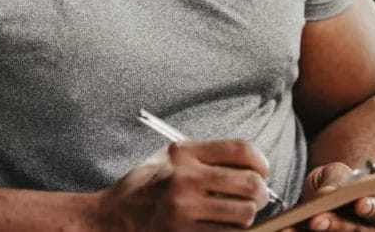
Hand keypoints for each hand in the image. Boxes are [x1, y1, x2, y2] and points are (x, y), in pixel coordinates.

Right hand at [95, 139, 272, 230]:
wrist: (112, 216)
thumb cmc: (146, 186)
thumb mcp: (170, 159)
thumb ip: (206, 158)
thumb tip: (253, 167)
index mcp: (184, 153)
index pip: (241, 150)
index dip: (260, 161)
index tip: (262, 170)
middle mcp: (185, 177)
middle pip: (250, 183)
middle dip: (261, 191)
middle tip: (257, 196)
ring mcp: (184, 208)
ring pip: (245, 213)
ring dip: (247, 215)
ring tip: (236, 213)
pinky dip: (232, 231)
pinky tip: (222, 225)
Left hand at [280, 163, 374, 231]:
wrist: (324, 197)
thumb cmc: (336, 183)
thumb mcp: (337, 173)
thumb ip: (337, 181)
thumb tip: (328, 194)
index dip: (371, 208)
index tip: (360, 204)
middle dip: (335, 226)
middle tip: (316, 221)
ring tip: (291, 228)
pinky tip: (285, 230)